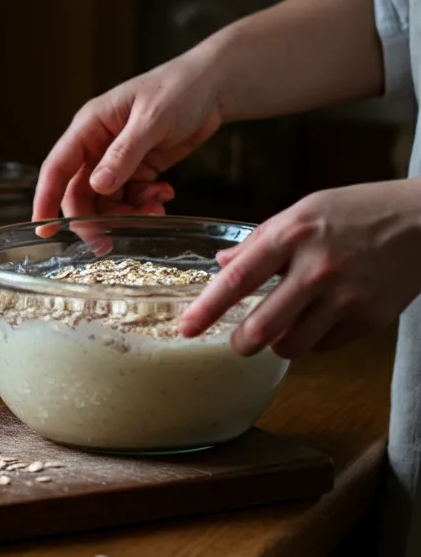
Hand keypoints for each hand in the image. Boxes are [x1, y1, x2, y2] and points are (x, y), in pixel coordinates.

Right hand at [32, 50, 223, 221]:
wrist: (215, 85)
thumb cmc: (179, 88)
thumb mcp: (152, 119)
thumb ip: (124, 154)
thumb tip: (97, 186)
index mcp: (89, 126)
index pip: (57, 167)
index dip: (46, 198)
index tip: (44, 229)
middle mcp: (97, 145)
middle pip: (80, 192)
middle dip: (93, 218)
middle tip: (108, 242)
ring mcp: (118, 158)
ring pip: (107, 200)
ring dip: (126, 213)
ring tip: (154, 210)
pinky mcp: (139, 168)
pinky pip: (131, 197)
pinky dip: (145, 204)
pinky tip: (164, 195)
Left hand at [179, 181, 420, 357]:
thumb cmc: (357, 211)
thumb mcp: (304, 210)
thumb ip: (260, 240)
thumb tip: (222, 265)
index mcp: (292, 235)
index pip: (238, 280)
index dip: (207, 310)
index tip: (186, 329)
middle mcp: (317, 268)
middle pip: (262, 326)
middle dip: (241, 342)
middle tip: (237, 341)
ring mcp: (346, 297)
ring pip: (291, 345)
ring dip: (277, 344)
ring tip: (280, 327)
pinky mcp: (370, 319)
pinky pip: (323, 347)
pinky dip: (312, 340)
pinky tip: (317, 319)